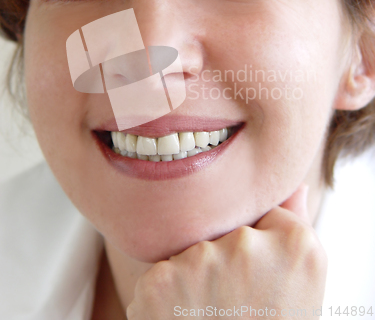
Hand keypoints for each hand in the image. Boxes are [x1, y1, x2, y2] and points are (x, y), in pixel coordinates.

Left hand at [127, 185, 326, 318]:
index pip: (261, 214)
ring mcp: (203, 259)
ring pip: (194, 251)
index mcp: (296, 243)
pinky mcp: (161, 280)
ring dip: (197, 278)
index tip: (261, 284)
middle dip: (226, 260)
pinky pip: (163, 272)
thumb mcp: (302, 284)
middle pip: (225, 230)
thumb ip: (297, 226)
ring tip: (212, 316)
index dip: (259, 250)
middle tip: (236, 305)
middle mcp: (247, 244)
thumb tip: (298, 186)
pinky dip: (168, 296)